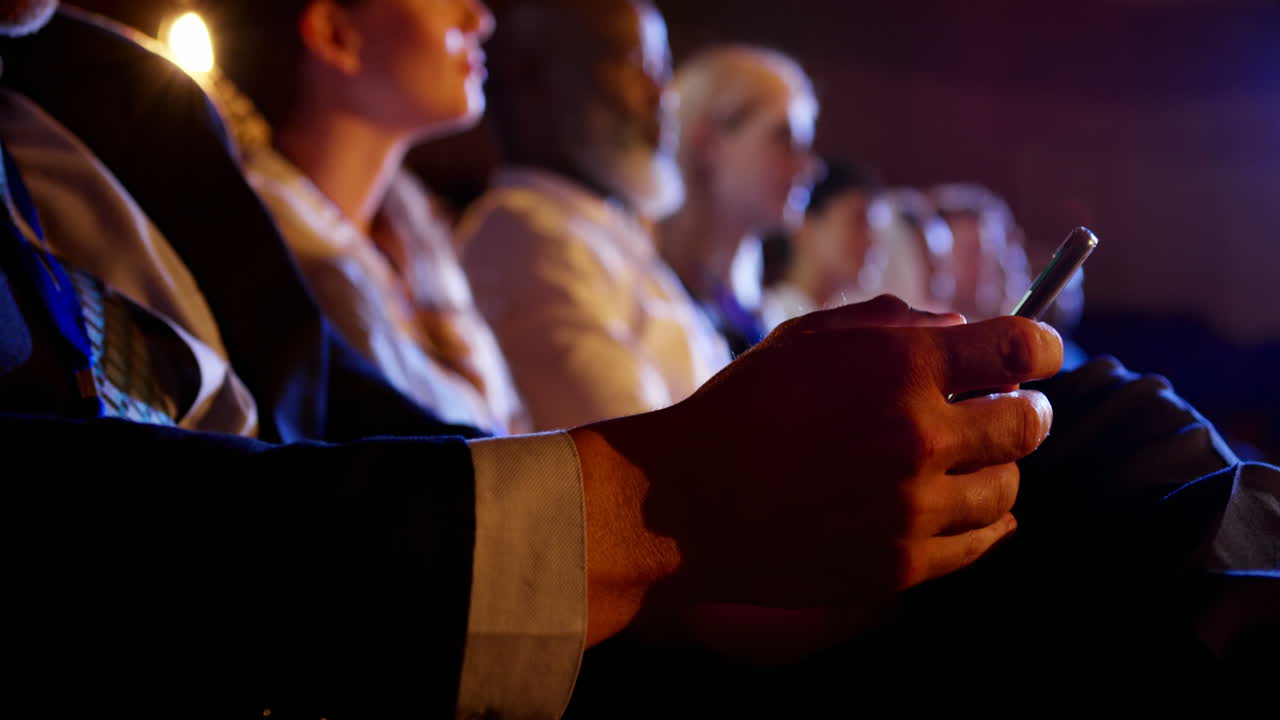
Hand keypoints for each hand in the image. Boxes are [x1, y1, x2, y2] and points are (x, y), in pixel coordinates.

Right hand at [572, 296, 1062, 651]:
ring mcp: (913, 508)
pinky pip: (983, 542)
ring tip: (966, 460)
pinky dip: (984, 519)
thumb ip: (893, 321)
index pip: (1020, 350)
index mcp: (899, 366)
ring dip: (998, 467)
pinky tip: (962, 504)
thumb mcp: (807, 338)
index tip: (1036, 354)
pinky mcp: (902, 565)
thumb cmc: (741, 408)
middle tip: (1009, 408)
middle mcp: (918, 435)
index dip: (1040, 346)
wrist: (683, 503)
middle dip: (1026, 409)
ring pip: (1010, 487)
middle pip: (1030, 423)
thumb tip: (962, 328)